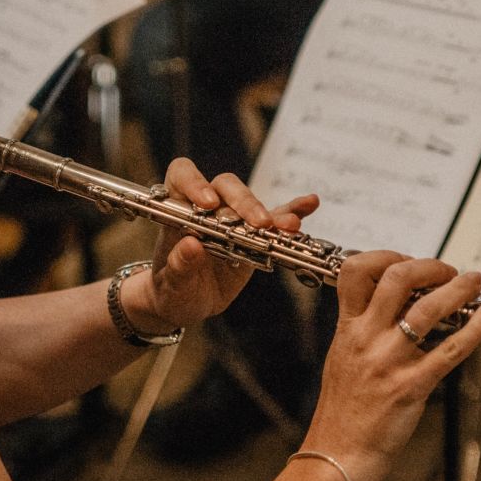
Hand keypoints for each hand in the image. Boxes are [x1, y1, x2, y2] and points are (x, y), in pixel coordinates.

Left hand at [123, 158, 319, 332]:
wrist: (186, 303)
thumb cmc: (172, 290)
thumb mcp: (171, 285)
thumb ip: (178, 266)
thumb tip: (191, 245)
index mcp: (178, 212)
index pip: (182, 177)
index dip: (194, 182)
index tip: (207, 204)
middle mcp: (207, 209)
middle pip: (224, 186)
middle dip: (242, 202)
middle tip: (256, 224)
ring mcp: (233, 220)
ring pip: (251, 202)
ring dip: (269, 212)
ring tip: (287, 226)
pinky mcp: (254, 235)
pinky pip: (274, 218)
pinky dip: (292, 211)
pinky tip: (309, 205)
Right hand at [298, 252, 480, 480]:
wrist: (337, 453)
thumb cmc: (343, 410)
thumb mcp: (343, 357)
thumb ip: (365, 328)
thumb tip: (398, 303)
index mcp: (346, 328)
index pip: (355, 271)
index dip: (386, 256)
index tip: (407, 261)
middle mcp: (366, 338)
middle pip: (396, 278)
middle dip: (429, 266)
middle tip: (448, 270)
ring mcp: (389, 361)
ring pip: (428, 309)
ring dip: (458, 288)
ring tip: (474, 282)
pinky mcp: (412, 386)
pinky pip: (451, 350)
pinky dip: (477, 327)